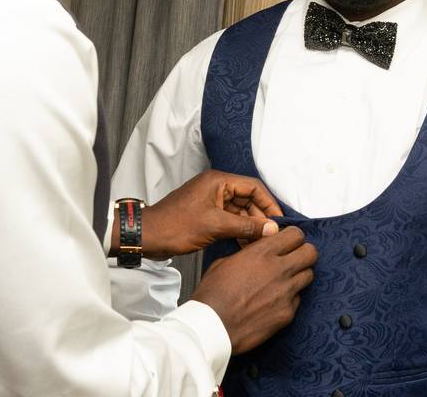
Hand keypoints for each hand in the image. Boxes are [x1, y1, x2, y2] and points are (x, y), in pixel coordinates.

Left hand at [134, 170, 282, 258]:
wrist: (147, 236)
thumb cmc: (176, 226)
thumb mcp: (215, 226)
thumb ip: (246, 227)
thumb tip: (272, 229)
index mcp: (219, 181)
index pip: (254, 187)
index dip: (269, 204)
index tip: (280, 222)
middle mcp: (216, 187)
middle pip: (248, 199)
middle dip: (261, 217)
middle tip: (272, 236)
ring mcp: (211, 201)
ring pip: (239, 211)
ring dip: (250, 226)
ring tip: (262, 244)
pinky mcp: (206, 214)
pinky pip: (229, 220)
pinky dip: (238, 231)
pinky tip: (246, 245)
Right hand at [192, 227, 316, 353]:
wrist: (212, 326)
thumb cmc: (213, 295)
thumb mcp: (225, 261)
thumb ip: (248, 253)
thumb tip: (257, 251)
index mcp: (262, 253)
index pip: (296, 235)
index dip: (294, 237)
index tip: (289, 242)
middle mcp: (278, 270)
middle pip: (311, 253)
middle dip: (304, 252)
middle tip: (295, 257)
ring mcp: (286, 292)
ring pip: (309, 275)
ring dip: (300, 274)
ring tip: (286, 279)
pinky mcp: (287, 313)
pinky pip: (298, 298)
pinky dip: (290, 297)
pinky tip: (276, 300)